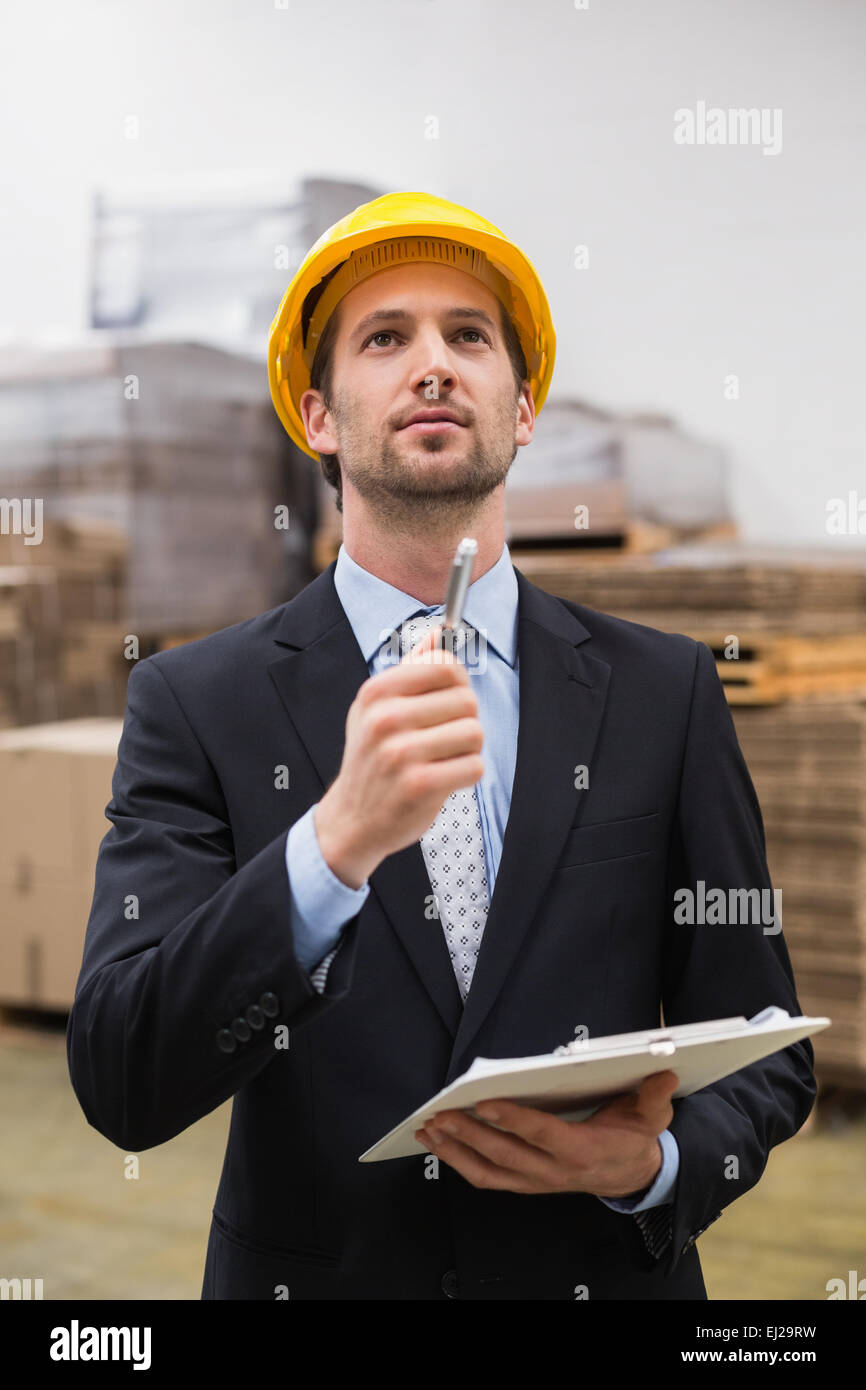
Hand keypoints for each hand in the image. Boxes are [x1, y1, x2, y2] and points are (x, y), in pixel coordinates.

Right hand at [315, 622, 483, 886]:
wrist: (353, 819)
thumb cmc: (371, 759)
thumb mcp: (376, 708)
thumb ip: (411, 668)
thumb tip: (441, 632)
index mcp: (376, 692)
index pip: (446, 666)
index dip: (459, 684)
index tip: (449, 701)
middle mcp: (385, 718)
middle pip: (467, 700)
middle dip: (465, 720)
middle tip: (445, 739)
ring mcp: (401, 753)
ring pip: (475, 733)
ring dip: (469, 750)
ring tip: (444, 759)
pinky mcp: (420, 785)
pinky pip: (473, 766)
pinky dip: (467, 774)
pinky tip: (445, 778)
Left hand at [414, 1071, 677, 1198]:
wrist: (632, 1176)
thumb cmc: (634, 1138)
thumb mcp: (652, 1118)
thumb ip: (655, 1098)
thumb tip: (663, 1073)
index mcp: (580, 1151)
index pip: (541, 1135)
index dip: (512, 1119)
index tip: (484, 1101)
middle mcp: (553, 1172)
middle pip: (505, 1154)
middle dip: (469, 1134)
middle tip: (440, 1113)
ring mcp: (536, 1181)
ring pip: (488, 1171)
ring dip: (455, 1151)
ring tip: (429, 1128)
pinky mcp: (524, 1183)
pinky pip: (487, 1178)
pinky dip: (459, 1162)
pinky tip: (439, 1143)